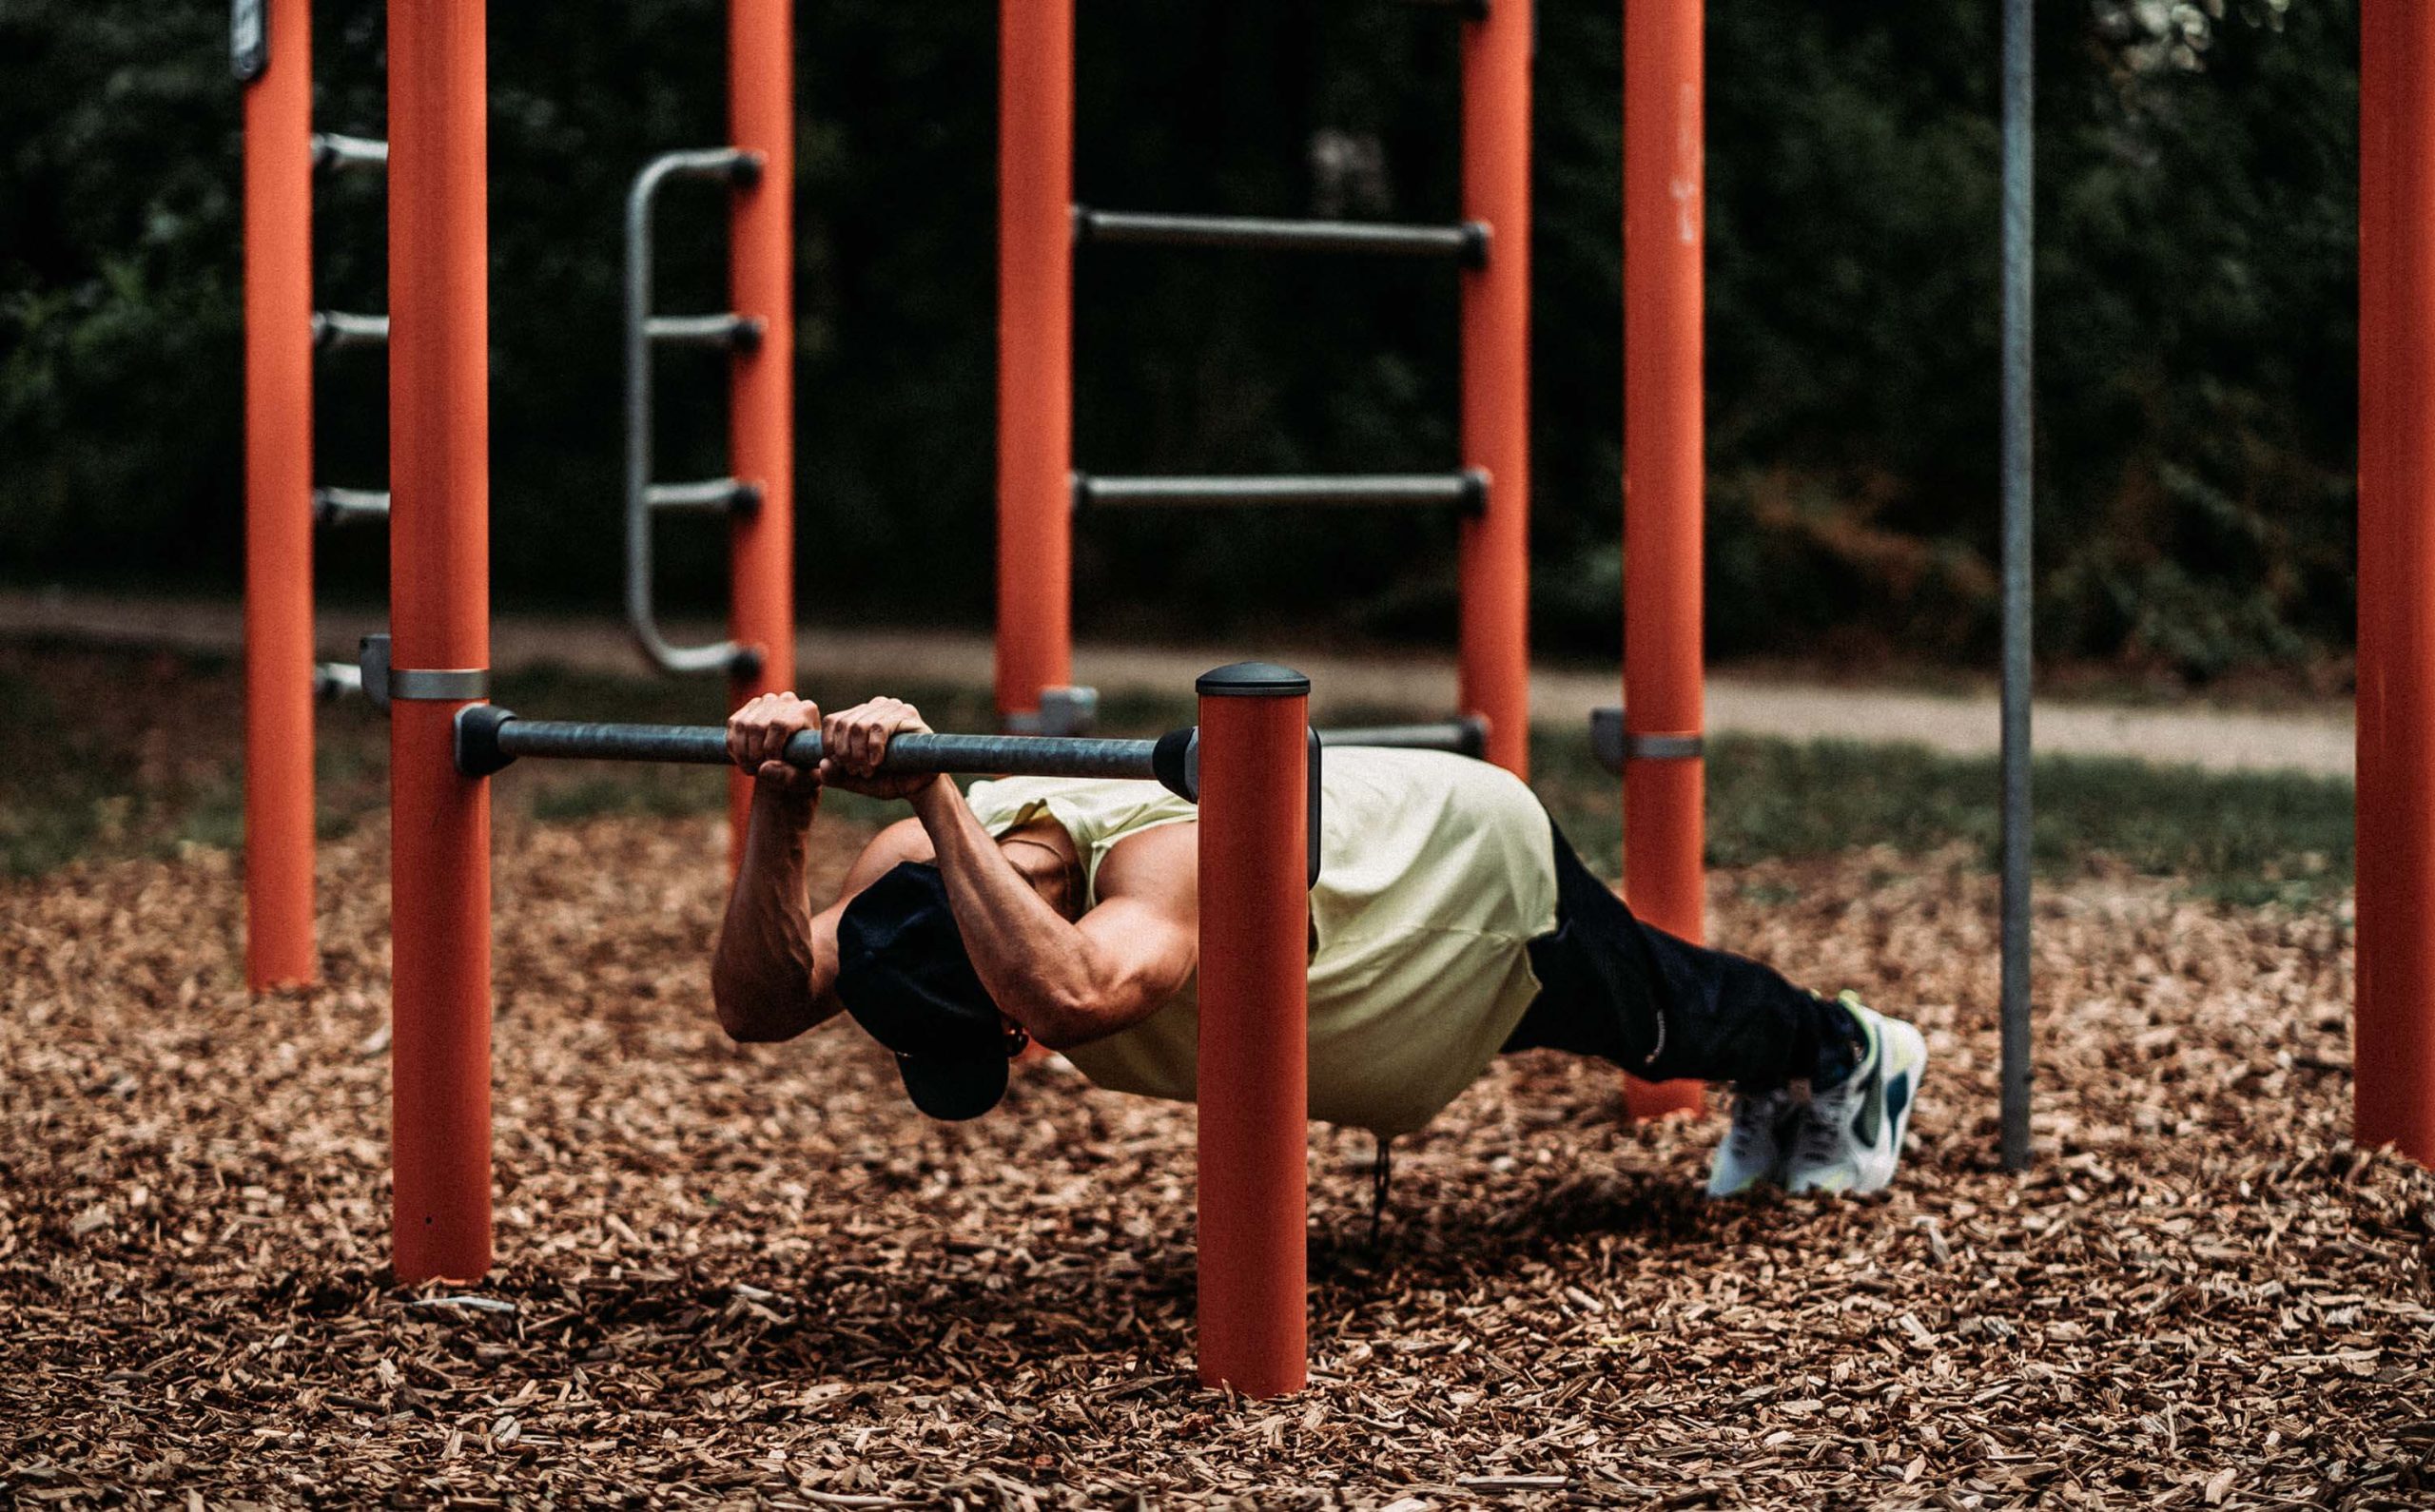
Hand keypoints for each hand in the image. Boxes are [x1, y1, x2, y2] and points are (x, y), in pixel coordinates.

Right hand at [726, 692, 822, 808]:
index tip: (772, 765)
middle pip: (758, 725)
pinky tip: (745, 760)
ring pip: (743, 725)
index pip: (779, 724)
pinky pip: (733, 725)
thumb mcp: (805, 780)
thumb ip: (789, 777)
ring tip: (753, 769)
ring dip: (743, 753)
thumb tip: (763, 768)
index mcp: (807, 710)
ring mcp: (766, 702)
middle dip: (755, 754)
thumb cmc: (805, 771)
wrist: (794, 764)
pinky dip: (734, 747)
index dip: (770, 748)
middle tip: (759, 771)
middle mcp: (787, 700)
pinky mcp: (749, 708)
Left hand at [816, 697, 938, 800]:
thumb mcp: (856, 781)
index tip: (840, 766)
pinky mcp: (907, 715)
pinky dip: (874, 748)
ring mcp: (892, 707)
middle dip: (845, 753)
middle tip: (856, 772)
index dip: (830, 744)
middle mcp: (875, 707)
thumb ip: (836, 776)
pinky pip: (880, 727)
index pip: (833, 720)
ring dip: (859, 753)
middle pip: (845, 723)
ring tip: (867, 770)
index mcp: (860, 716)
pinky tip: (878, 763)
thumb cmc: (889, 780)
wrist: (919, 786)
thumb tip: (822, 763)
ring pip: (860, 725)